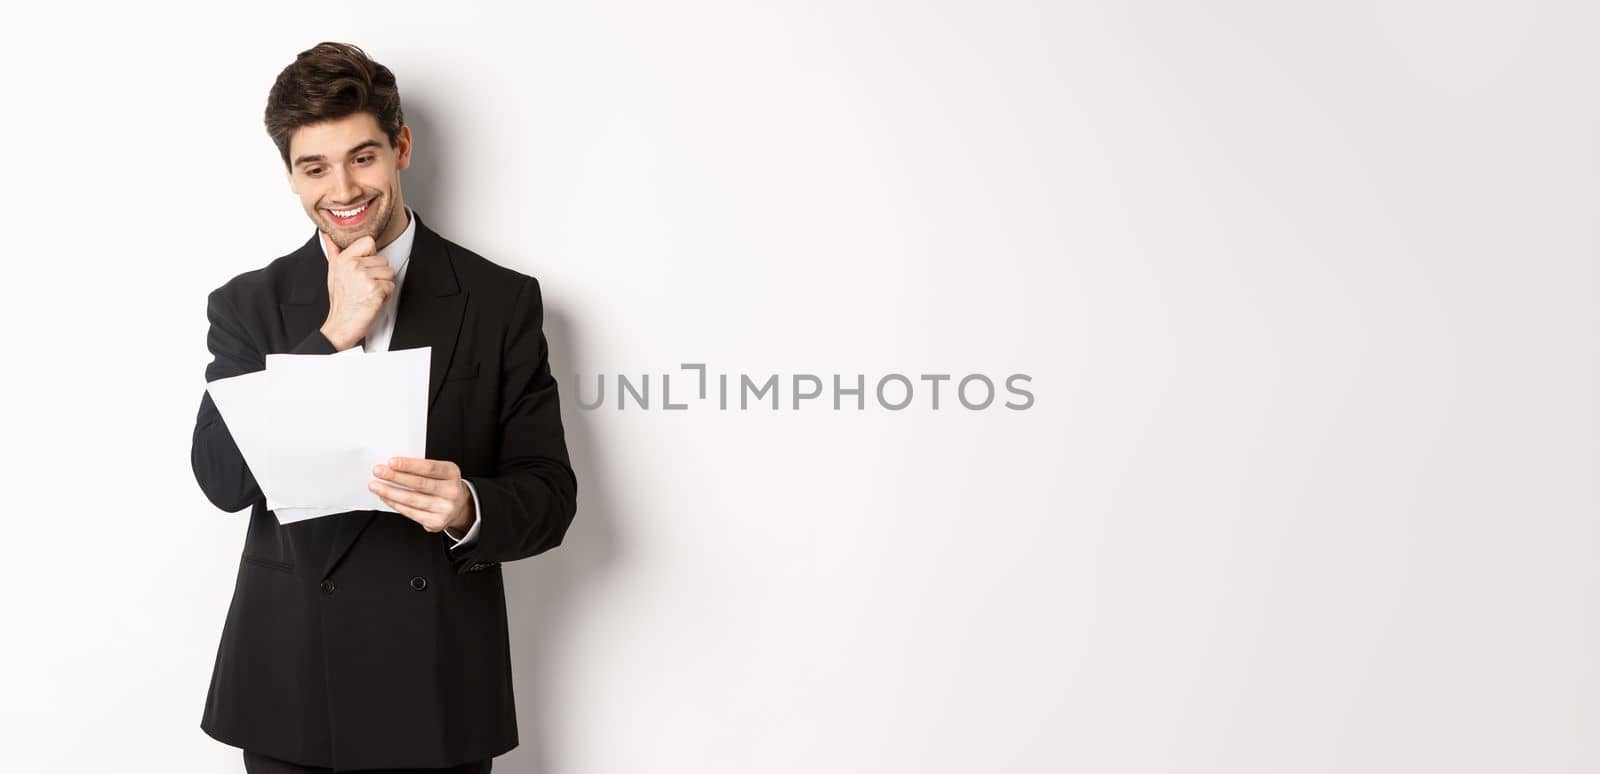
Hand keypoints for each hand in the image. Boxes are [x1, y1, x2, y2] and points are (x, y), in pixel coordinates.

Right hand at [320, 232, 393, 349]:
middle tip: (364, 286)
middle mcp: (354, 266)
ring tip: (368, 292)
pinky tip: (373, 299)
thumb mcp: (333, 271)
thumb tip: (327, 235)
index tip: (363, 268)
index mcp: (344, 259)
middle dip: (378, 274)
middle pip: (383, 259)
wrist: (341, 324)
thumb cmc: (341, 299)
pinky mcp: (375, 290)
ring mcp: (365, 278)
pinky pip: (391, 286)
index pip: (369, 242)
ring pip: (389, 273)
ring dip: (383, 284)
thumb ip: (333, 250)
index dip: (370, 256)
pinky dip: (386, 295)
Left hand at [369, 457, 474, 534]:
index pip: (429, 468)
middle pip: (419, 484)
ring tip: (375, 486)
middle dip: (395, 477)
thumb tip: (393, 467)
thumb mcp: (440, 471)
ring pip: (411, 500)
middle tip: (378, 471)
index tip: (391, 462)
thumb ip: (422, 469)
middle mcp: (451, 491)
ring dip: (389, 492)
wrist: (459, 506)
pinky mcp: (436, 522)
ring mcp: (444, 508)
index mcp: (452, 473)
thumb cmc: (443, 484)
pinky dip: (395, 504)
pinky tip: (385, 497)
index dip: (408, 465)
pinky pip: (410, 512)